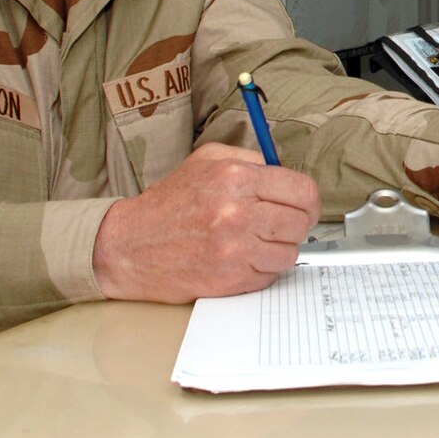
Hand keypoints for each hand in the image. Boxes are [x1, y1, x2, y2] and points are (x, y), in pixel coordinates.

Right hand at [91, 143, 319, 301]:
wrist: (128, 245)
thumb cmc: (168, 203)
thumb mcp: (207, 160)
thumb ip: (252, 158)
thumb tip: (286, 171)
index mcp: (236, 177)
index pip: (303, 191)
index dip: (310, 201)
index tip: (305, 207)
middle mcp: (237, 212)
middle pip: (302, 223)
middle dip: (297, 224)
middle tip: (280, 225)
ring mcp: (234, 248)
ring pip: (290, 253)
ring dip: (279, 249)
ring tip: (256, 241)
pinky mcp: (229, 279)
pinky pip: (270, 276)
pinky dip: (262, 269)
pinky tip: (242, 258)